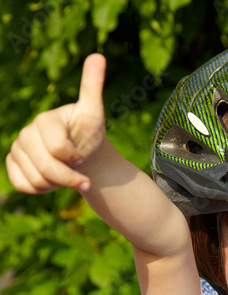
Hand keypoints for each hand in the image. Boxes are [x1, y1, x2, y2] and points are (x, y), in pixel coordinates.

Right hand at [6, 53, 106, 193]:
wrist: (83, 156)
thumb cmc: (89, 135)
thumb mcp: (94, 113)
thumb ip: (92, 87)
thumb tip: (98, 56)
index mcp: (45, 120)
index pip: (58, 148)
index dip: (74, 157)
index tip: (83, 156)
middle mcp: (26, 133)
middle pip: (47, 167)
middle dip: (70, 178)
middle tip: (83, 178)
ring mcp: (17, 149)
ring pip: (36, 179)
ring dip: (58, 184)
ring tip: (68, 175)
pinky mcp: (13, 165)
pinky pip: (24, 185)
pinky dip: (42, 189)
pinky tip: (53, 181)